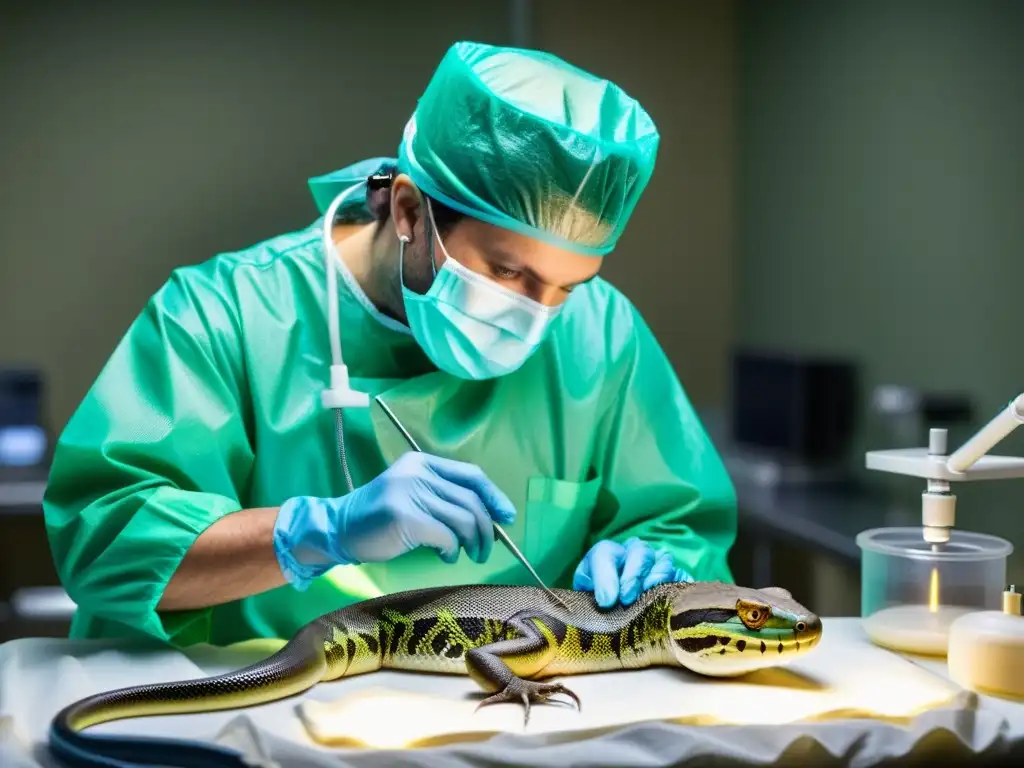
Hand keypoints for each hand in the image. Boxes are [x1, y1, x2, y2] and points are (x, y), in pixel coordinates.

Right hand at [273, 452, 516, 589]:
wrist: (339, 528)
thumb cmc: (380, 517)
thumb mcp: (411, 493)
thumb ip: (442, 496)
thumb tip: (488, 517)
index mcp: (422, 462)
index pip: (471, 474)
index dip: (494, 495)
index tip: (507, 516)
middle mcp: (417, 473)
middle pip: (471, 499)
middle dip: (486, 528)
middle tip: (486, 549)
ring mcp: (410, 493)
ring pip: (463, 518)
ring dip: (473, 542)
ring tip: (468, 555)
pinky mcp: (405, 517)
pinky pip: (446, 535)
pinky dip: (452, 549)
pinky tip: (446, 556)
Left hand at [573, 537, 692, 608]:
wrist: (618, 614)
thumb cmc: (601, 604)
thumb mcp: (588, 597)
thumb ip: (594, 593)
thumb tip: (607, 601)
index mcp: (609, 555)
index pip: (605, 553)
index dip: (606, 575)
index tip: (607, 600)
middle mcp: (636, 554)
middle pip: (640, 551)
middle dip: (633, 575)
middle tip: (626, 600)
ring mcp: (658, 563)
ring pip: (663, 560)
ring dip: (656, 579)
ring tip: (648, 601)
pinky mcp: (677, 578)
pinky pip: (682, 575)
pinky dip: (676, 586)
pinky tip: (668, 602)